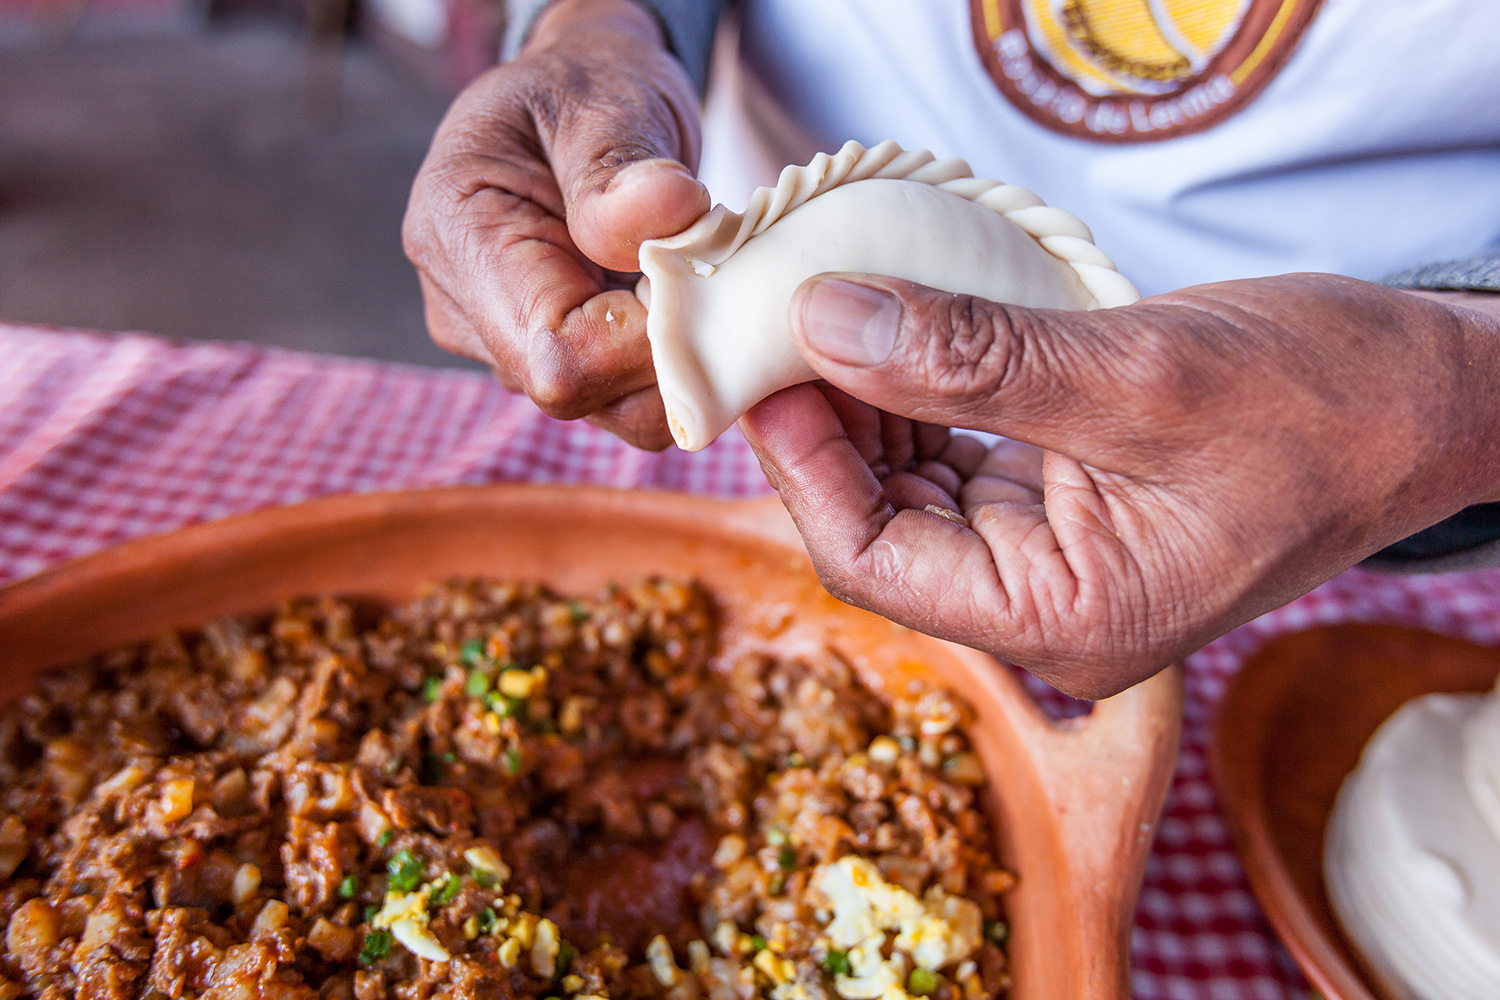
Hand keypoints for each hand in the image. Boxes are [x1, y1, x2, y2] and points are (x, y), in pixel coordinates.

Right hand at [403, 0, 707, 448]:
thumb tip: (664, 212)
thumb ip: (621, 163)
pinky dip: (677, 365)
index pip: (555, 351)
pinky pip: (629, 400)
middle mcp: (465, 309)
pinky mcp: (555, 365)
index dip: (644, 337)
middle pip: (582, 391)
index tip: (696, 272)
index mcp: (457, 234)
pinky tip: (684, 304)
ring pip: (614, 409)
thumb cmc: (586, 89)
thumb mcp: (603, 100)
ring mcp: (505, 348)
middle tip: (708, 269)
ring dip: (678, 359)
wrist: (582, 105)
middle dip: (665, 348)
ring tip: (693, 278)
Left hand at [741, 274, 1499, 697]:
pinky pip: (957, 459)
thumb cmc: (1326, 402)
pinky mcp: (1063, 503)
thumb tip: (825, 320)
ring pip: (910, 489)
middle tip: (779, 323)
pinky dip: (917, 397)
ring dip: (865, 404)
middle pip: (881, 526)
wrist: (1429, 397)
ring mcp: (1054, 557)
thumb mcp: (1136, 374)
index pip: (875, 564)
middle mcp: (1049, 607)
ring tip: (827, 315)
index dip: (803, 466)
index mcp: (1070, 622)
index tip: (764, 367)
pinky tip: (891, 335)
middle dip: (824, 427)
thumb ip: (971, 358)